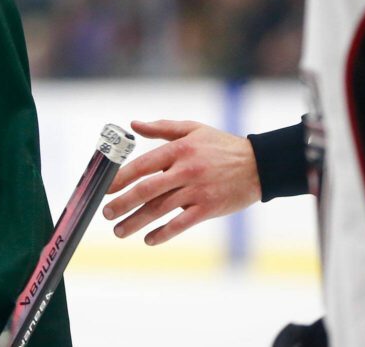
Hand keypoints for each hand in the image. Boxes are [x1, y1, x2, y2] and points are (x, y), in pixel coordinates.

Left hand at [101, 119, 260, 244]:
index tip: (105, 188)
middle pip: (147, 190)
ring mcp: (197, 191)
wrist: (260, 164)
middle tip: (106, 213)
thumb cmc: (221, 145)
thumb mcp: (193, 129)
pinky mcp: (209, 208)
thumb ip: (162, 128)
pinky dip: (164, 233)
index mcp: (179, 150)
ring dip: (136, 222)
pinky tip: (149, 239)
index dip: (121, 178)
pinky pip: (182, 224)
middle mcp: (185, 171)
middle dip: (123, 203)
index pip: (142, 165)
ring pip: (160, 210)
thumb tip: (133, 124)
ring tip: (119, 231)